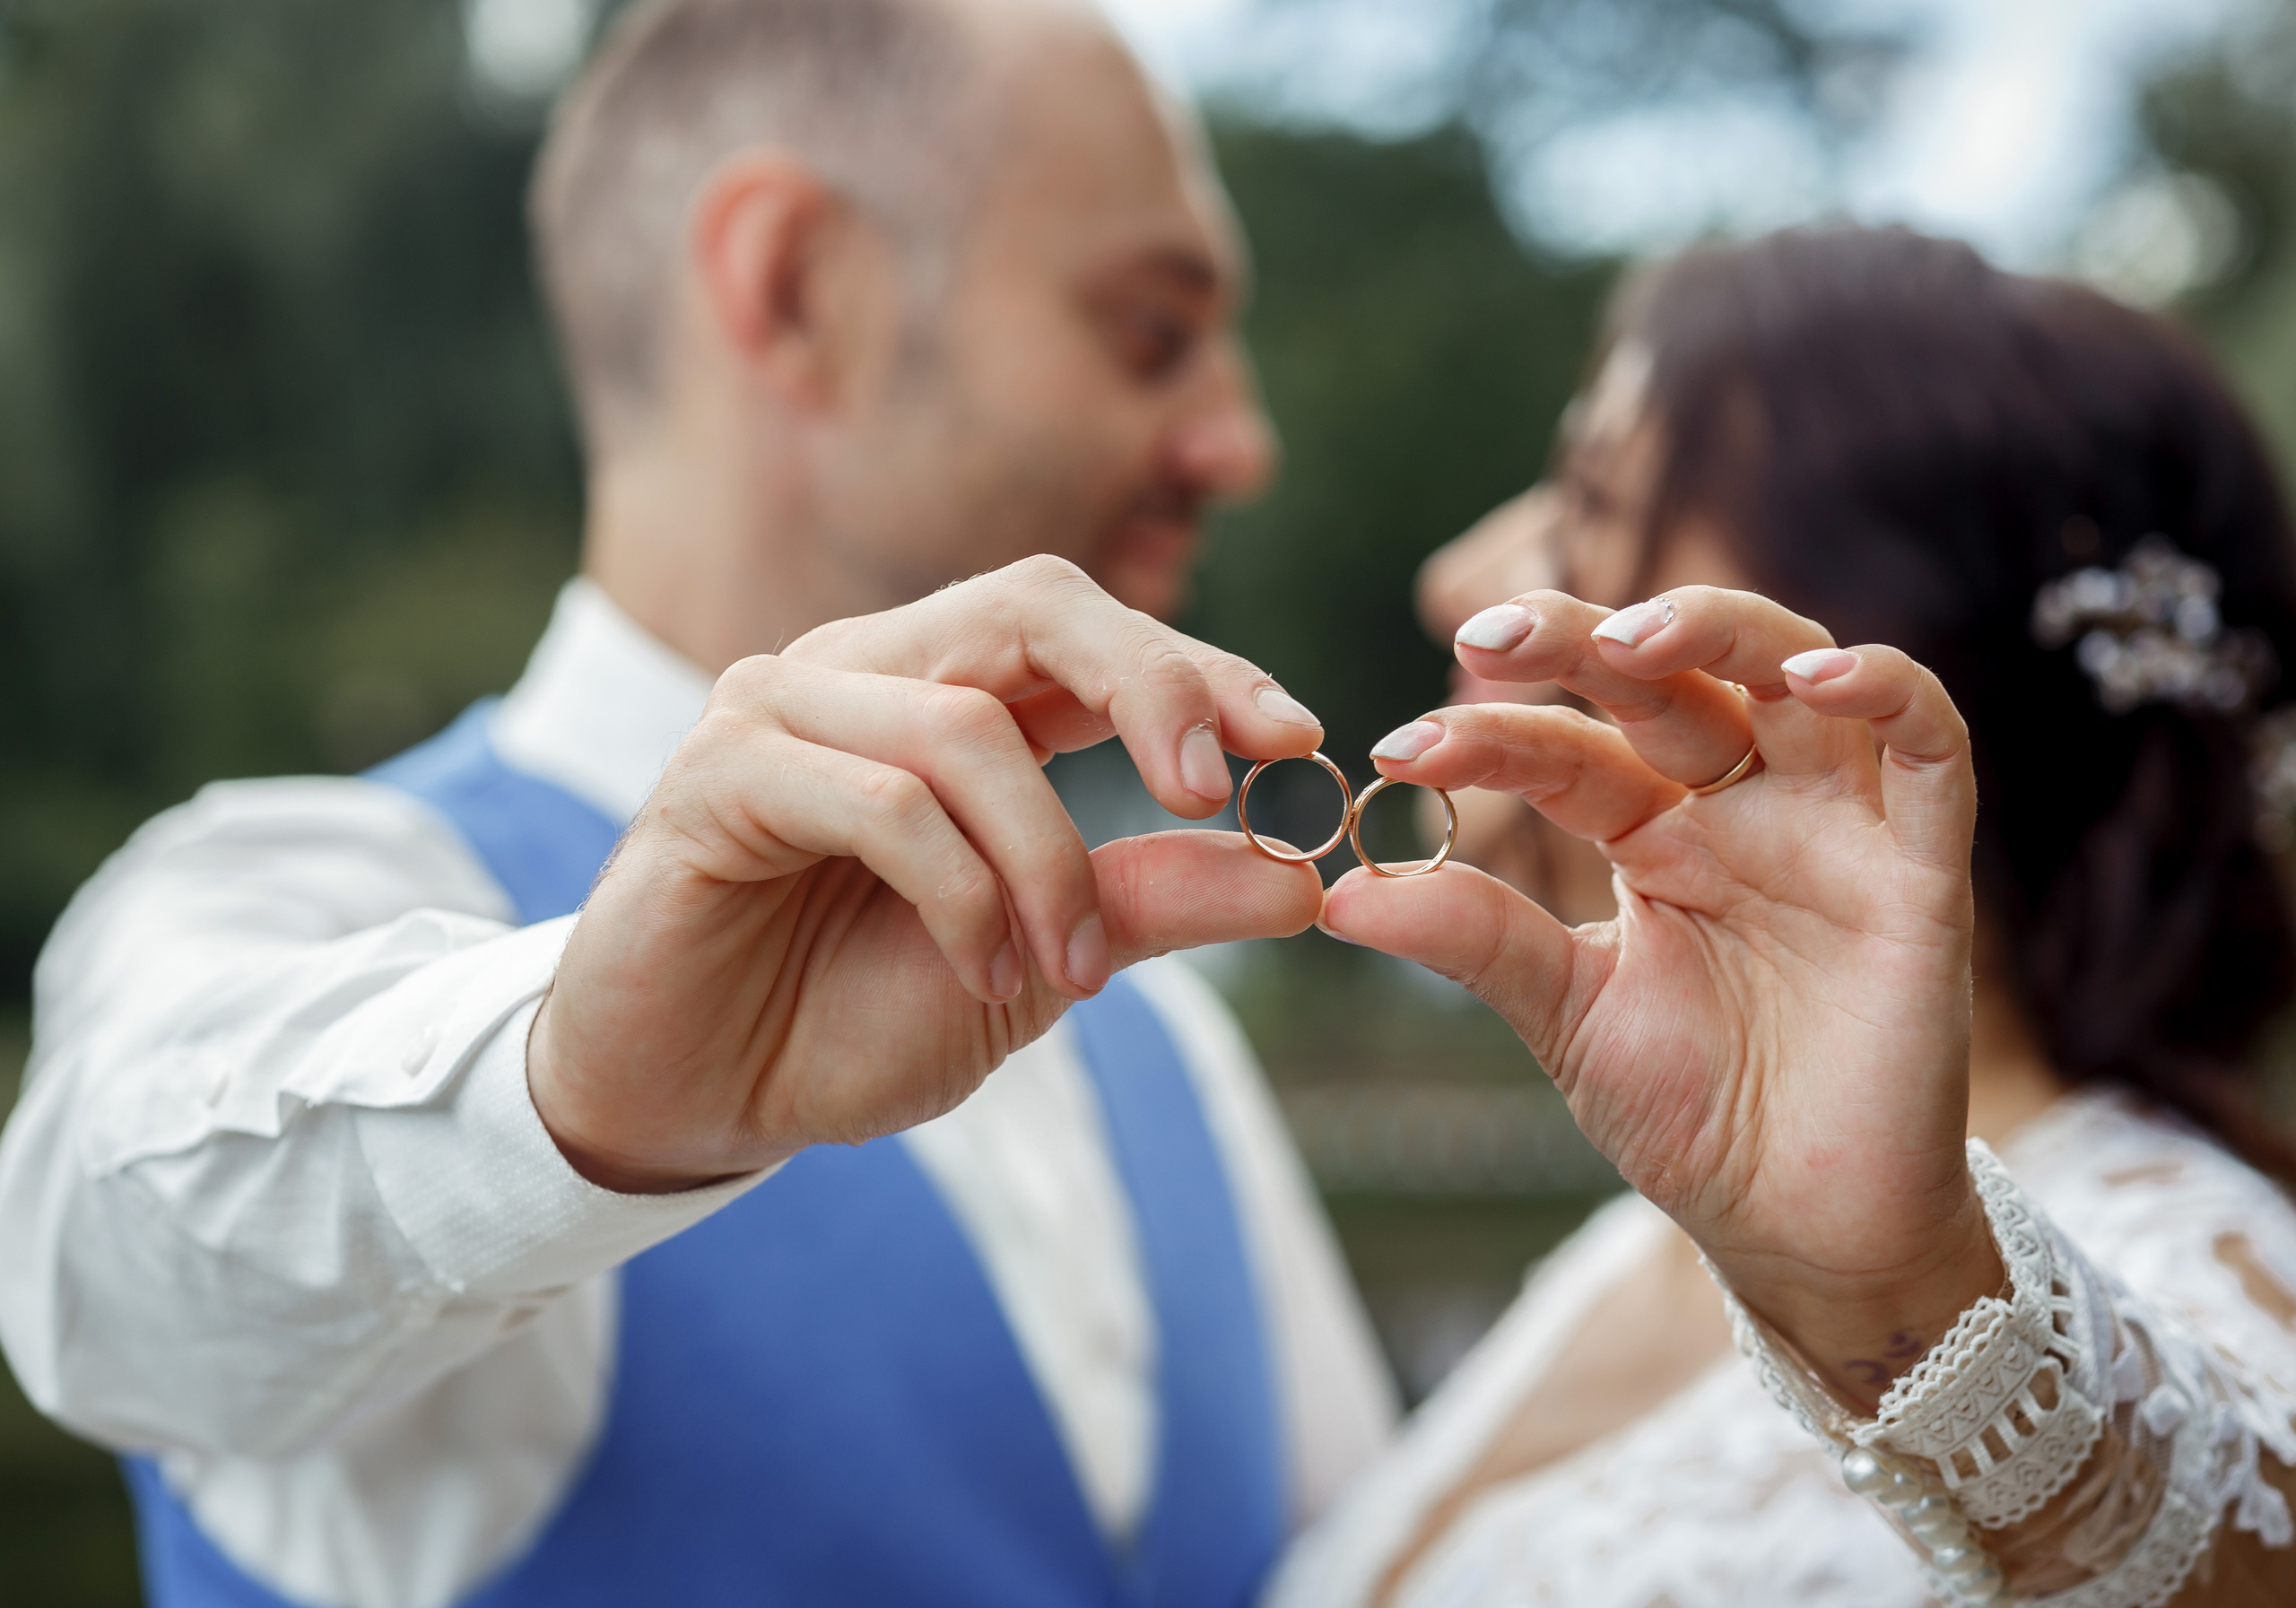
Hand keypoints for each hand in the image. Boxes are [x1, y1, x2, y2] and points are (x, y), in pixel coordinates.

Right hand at [529, 556, 1326, 1193]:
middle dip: (1148, 684)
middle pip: (1033, 604)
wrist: (692, 1097)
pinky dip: (959, 895)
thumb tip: (1298, 879)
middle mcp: (867, 671)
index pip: (1091, 634)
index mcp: (949, 694)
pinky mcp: (717, 771)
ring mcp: (783, 707)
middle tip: (1214, 786)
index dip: (1202, 672)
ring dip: (1044, 864)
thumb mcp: (1038, 963)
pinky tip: (978, 972)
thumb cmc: (848, 1016)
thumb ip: (1148, 903)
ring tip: (1064, 974)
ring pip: (963, 730)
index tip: (1300, 742)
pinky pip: (881, 802)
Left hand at [1325, 586, 1997, 1408]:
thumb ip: (1475, 941)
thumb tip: (1333, 897)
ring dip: (1721, 630)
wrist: (1804, 1230)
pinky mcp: (1922, 872)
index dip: (1485, 737)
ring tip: (1633, 635)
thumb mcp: (1567, 1016)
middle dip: (1582, 641)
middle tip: (1489, 638)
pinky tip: (1816, 680)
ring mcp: (1833, 830)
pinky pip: (1931, 750)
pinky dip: (1886, 692)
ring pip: (1796, 673)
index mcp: (1653, 835)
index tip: (1397, 751)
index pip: (1566, 751)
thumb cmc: (1696, 1114)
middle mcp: (1741, 809)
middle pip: (1671, 679)